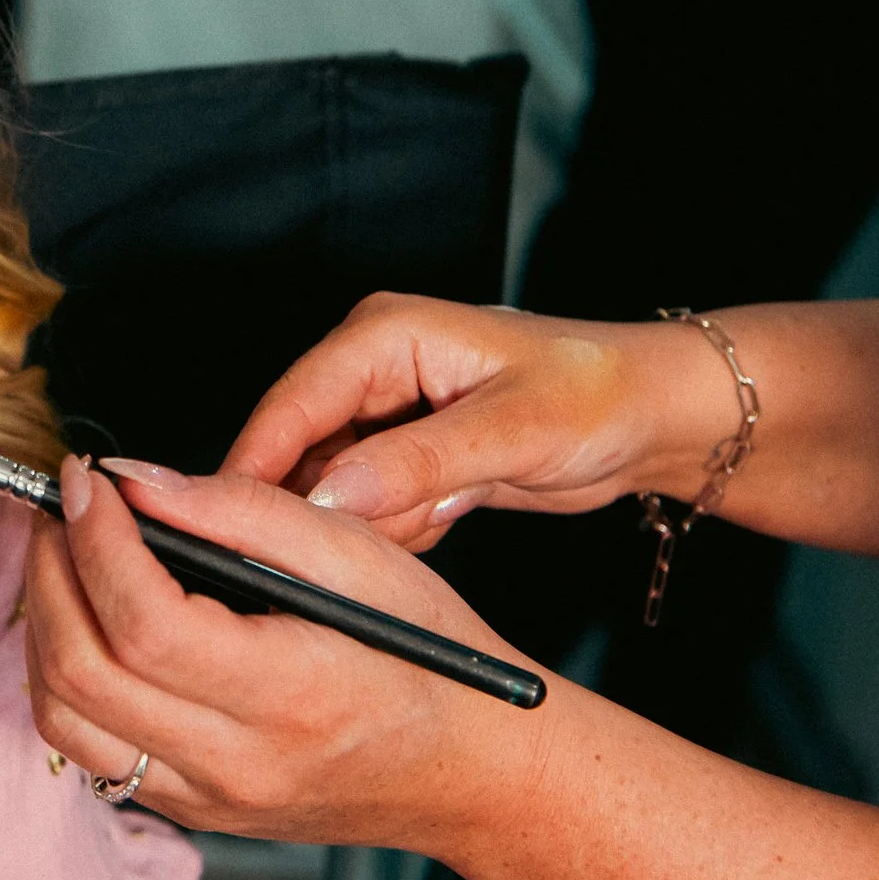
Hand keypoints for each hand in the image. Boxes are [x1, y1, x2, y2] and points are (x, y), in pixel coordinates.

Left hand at [24, 458, 554, 851]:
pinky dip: (68, 674)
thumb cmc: (430, 660)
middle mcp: (236, 762)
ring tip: (66, 556)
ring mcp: (207, 797)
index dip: (96, 538)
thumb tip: (138, 480)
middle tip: (63, 506)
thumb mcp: (360, 554)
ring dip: (43, 625)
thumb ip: (243, 509)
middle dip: (49, 570)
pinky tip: (91, 619)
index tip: (87, 479)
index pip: (143, 621)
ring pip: (65, 719)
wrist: (468, 771)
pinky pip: (90, 747)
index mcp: (288, 695)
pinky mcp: (192, 808)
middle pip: (82, 671)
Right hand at [224, 293, 741, 550]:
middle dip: (326, 505)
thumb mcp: (510, 430)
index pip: (292, 402)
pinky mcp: (402, 451)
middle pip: (299, 447)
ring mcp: (385, 412)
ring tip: (441, 512)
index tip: (228, 523)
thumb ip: (413, 463)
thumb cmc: (596, 395)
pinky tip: (449, 514)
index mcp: (384, 334)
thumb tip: (329, 496)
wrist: (650, 418)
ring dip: (375, 520)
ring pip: (331, 485)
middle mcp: (373, 367)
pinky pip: (367, 504)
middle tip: (357, 545)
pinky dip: (399, 526)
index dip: (256, 464)